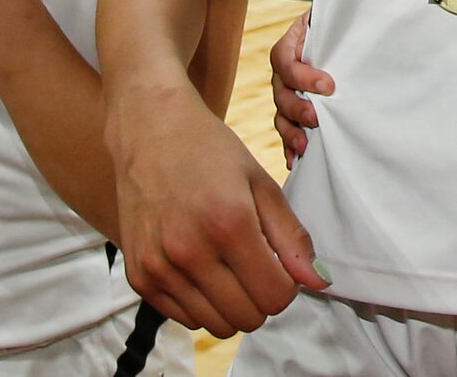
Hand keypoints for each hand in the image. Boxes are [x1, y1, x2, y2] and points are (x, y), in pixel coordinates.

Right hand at [109, 74, 329, 336]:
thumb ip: (291, 236)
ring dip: (234, 304)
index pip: (276, 296)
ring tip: (232, 266)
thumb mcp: (260, 183)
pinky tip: (204, 268)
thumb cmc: (211, 151)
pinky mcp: (139, 276)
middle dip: (263, 297)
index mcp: (229, 223)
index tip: (282, 264)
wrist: (150, 131)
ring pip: (216, 325)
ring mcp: (160, 267)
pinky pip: (184, 318)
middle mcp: (190, 251)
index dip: (288, 285)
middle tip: (259, 265)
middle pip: (248, 318)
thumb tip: (317, 282)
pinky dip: (202, 303)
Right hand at [268, 10, 331, 166]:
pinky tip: (295, 158)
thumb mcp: (336, 16)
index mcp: (289, 45)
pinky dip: (289, 144)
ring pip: (280, 114)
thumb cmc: (339, 24)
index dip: (303, 76)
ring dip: (291, 131)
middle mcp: (283, 71)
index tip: (329, 85)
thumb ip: (340, 17)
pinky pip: (286, 129)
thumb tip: (360, 13)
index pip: (285, 61)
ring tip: (304, 145)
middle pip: (280, 92)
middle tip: (316, 117)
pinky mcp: (293, 110)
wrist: (341, 34)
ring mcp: (286, 92)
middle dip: (298, 107)